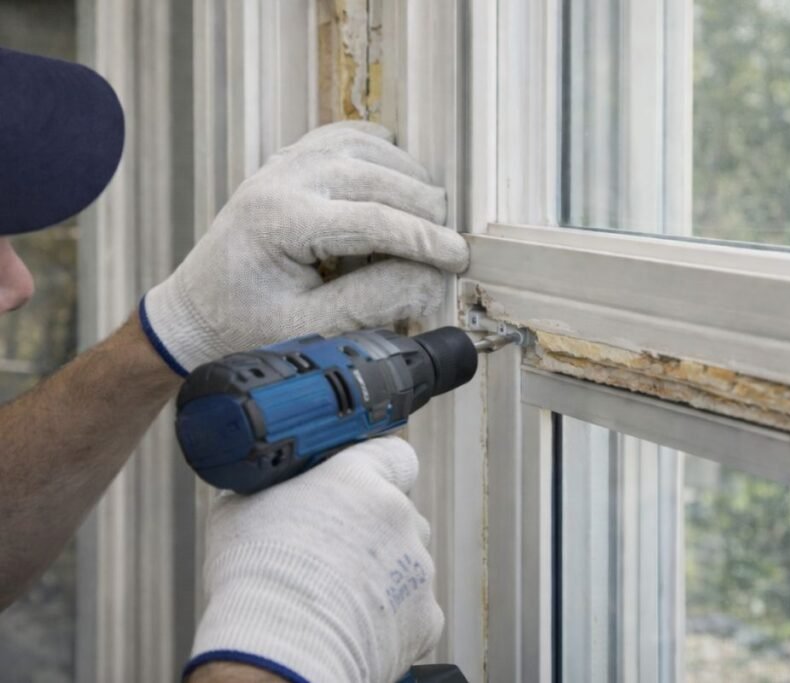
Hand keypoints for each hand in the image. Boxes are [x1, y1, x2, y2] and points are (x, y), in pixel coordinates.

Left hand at [140, 121, 467, 374]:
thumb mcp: (308, 327)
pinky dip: (379, 150)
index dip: (424, 239)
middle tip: (447, 244)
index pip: (372, 219)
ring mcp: (282, 164)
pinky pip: (343, 137)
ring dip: (406, 178)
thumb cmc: (243, 327)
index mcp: (280, 220)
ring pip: (366, 150)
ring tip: (430, 217)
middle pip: (376, 176)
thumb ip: (371, 301)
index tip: (458, 258)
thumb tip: (428, 277)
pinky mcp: (288, 163)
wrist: (196, 313)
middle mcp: (280, 180)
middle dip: (422, 209)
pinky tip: (399, 172)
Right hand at [186, 436, 442, 682]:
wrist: (280, 649)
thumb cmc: (255, 576)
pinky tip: (356, 628)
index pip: (393, 455)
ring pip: (407, 563)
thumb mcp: (240, 509)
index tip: (361, 488)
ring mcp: (417, 565)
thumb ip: (270, 489)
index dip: (379, 471)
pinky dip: (391, 621)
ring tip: (338, 599)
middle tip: (333, 555)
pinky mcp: (425, 614)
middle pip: (398, 514)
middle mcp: (398, 514)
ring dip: (382, 576)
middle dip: (373, 532)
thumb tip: (263, 488)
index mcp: (359, 478)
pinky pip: (413, 610)